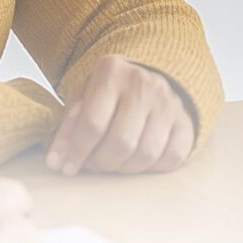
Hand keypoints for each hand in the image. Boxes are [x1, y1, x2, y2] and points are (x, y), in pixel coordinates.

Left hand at [45, 56, 195, 175]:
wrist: (148, 74)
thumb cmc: (108, 91)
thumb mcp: (83, 96)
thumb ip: (68, 125)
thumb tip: (57, 162)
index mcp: (113, 72)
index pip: (92, 124)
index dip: (76, 153)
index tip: (66, 168)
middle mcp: (145, 84)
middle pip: (120, 143)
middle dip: (100, 163)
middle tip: (91, 165)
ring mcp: (169, 103)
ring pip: (145, 154)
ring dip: (124, 169)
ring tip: (111, 162)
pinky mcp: (186, 122)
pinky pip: (171, 158)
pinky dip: (151, 168)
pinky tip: (137, 160)